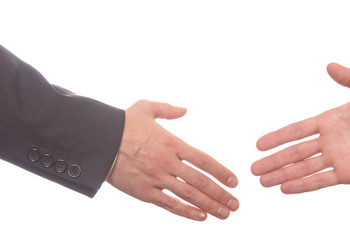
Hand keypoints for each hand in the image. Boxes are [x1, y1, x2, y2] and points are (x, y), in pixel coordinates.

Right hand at [107, 100, 238, 220]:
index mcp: (172, 143)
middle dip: (221, 194)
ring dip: (210, 205)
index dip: (221, 171)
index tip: (234, 181)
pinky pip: (169, 204)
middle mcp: (168, 162)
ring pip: (189, 195)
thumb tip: (184, 109)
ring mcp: (157, 178)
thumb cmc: (121, 123)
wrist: (97, 140)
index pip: (204, 160)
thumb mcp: (146, 107)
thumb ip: (168, 109)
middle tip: (235, 204)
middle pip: (201, 181)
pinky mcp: (144, 192)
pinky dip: (186, 212)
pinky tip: (201, 217)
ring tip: (225, 213)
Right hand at [251, 63, 349, 193]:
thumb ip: (349, 77)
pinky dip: (303, 185)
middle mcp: (327, 141)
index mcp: (328, 121)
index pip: (297, 130)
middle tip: (253, 170)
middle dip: (273, 161)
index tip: (259, 144)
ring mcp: (336, 158)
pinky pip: (321, 180)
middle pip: (294, 153)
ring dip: (282, 175)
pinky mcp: (347, 173)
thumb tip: (329, 65)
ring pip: (302, 168)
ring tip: (262, 182)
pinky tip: (286, 189)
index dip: (277, 137)